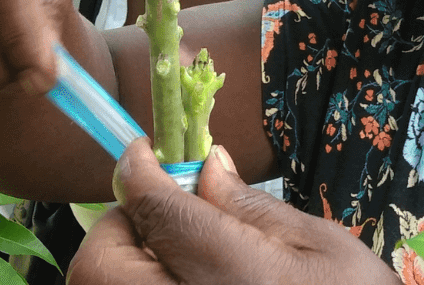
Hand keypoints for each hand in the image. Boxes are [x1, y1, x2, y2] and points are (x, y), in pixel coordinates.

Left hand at [70, 141, 401, 284]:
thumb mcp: (322, 246)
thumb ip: (253, 208)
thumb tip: (206, 167)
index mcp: (226, 272)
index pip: (151, 208)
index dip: (137, 171)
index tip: (144, 152)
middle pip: (102, 263)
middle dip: (121, 227)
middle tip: (161, 211)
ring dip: (125, 263)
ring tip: (176, 250)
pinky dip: (143, 283)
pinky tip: (185, 279)